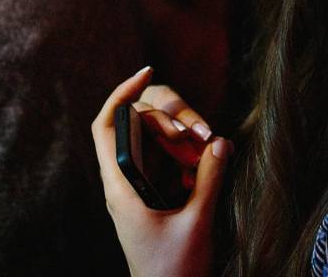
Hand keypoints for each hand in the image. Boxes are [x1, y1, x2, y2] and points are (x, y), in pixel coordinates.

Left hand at [93, 67, 232, 276]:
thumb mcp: (197, 223)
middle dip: (171, 119)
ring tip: (208, 150)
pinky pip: (170, 163)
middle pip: (138, 126)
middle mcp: (125, 184)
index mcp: (121, 187)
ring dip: (184, 139)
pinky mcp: (156, 199)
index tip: (149, 71)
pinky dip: (189, 157)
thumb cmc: (175, 272)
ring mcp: (140, 190)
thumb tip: (219, 141)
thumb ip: (209, 178)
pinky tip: (205, 166)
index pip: (108, 125)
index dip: (122, 92)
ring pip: (157, 143)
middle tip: (200, 134)